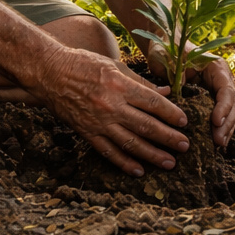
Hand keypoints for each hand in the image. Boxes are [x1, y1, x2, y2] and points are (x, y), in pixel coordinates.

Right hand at [31, 44, 188, 176]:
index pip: (152, 102)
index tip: (184, 122)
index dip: (170, 113)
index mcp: (120, 85)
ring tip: (169, 163)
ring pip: (130, 143)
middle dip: (168, 137)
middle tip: (185, 146)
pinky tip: (139, 171)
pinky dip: (124, 163)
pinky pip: (108, 152)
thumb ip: (140, 81)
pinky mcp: (87, 133)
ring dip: (152, 155)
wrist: (49, 73)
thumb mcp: (114, 66)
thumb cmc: (83, 64)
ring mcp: (98, 122)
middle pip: (146, 125)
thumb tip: (165, 91)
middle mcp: (111, 106)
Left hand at [144, 43, 234, 147]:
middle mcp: (221, 79)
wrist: (164, 45)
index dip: (223, 107)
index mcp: (216, 67)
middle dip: (227, 124)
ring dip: (225, 130)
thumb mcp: (169, 59)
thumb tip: (180, 94)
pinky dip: (218, 129)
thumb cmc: (166, 49)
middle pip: (232, 104)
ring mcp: (216, 91)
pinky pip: (219, 117)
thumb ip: (176, 75)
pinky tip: (214, 144)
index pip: (226, 89)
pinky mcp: (209, 101)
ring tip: (218, 146)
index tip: (215, 122)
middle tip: (218, 141)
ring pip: (229, 113)